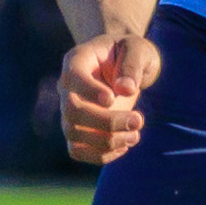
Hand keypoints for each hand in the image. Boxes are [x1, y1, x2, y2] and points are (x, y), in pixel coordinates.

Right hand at [61, 30, 157, 165]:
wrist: (126, 65)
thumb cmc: (130, 52)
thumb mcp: (137, 49)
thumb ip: (132, 65)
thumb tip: (125, 89)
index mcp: (77, 61)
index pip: (73, 78)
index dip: (89, 91)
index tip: (112, 98)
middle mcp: (67, 88)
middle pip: (72, 112)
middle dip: (107, 122)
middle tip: (138, 120)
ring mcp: (70, 111)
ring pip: (74, 135)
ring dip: (108, 141)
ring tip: (135, 134)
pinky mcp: (79, 130)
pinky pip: (78, 151)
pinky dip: (101, 155)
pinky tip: (125, 145)